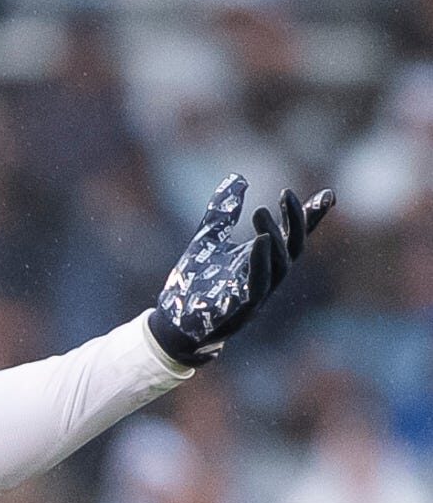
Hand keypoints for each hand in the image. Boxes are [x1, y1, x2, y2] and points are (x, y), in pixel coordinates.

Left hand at [149, 174, 333, 366]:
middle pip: (293, 249)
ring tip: (261, 211)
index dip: (311, 218)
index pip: (293, 237)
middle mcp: (266, 279)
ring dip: (274, 238)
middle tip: (285, 194)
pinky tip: (259, 242)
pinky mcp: (240, 311)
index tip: (328, 194)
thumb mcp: (208, 239)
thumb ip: (223, 212)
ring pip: (278, 267)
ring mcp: (256, 297)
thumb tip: (238, 177)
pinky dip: (260, 263)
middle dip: (295, 222)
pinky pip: (257, 286)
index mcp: (263, 263)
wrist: (173, 324)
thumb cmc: (195, 283)